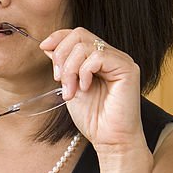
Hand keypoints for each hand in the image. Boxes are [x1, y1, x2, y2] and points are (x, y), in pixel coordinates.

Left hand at [39, 28, 145, 152]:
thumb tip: (48, 45)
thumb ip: (62, 65)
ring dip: (70, 69)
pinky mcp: (128, 69)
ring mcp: (121, 61)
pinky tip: (86, 88)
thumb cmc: (93, 118)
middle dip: (61, 55)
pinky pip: (98, 56)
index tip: (44, 48)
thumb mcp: (69, 86)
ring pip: (85, 45)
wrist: (110, 139)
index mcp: (98, 58)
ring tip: (71, 90)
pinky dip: (84, 72)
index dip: (58, 37)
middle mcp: (111, 56)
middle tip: (59, 79)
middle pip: (79, 34)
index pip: (77, 34)